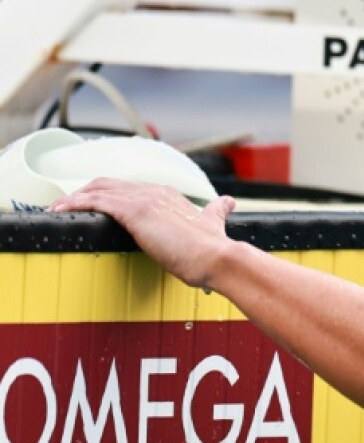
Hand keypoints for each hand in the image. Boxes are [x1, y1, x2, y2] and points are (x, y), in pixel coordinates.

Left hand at [51, 179, 235, 289]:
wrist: (219, 258)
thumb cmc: (214, 250)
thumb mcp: (213, 224)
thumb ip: (216, 211)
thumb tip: (228, 203)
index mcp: (169, 195)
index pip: (129, 189)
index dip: (107, 195)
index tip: (93, 205)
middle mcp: (155, 191)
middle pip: (109, 184)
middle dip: (84, 192)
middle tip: (66, 207)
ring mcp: (144, 199)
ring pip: (98, 190)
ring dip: (73, 199)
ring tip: (56, 210)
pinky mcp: (136, 211)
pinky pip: (96, 202)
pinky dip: (75, 204)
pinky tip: (60, 211)